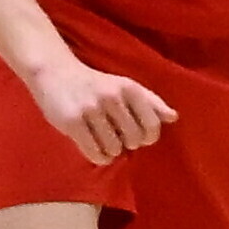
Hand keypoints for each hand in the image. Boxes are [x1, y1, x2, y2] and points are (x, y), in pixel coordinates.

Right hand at [25, 57, 175, 165]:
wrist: (55, 73)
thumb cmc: (95, 84)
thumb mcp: (125, 86)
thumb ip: (150, 102)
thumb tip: (173, 117)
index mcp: (129, 88)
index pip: (152, 126)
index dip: (147, 137)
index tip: (136, 135)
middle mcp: (112, 97)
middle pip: (134, 141)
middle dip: (126, 143)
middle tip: (115, 134)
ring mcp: (91, 109)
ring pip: (114, 150)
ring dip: (109, 150)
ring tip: (101, 138)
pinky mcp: (72, 122)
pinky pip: (95, 154)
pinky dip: (97, 156)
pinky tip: (92, 146)